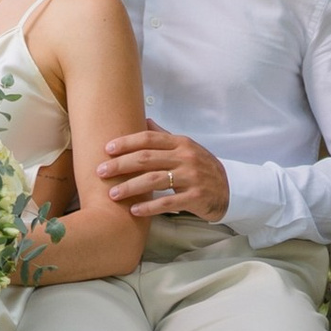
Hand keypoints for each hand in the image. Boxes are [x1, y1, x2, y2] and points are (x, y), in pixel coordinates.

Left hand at [98, 124, 229, 218]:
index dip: (127, 142)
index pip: (149, 138)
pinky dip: (149, 207)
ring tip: (112, 194)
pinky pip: (167, 202)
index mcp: (181, 143)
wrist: (230, 190)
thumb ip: (164, 136)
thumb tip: (143, 120)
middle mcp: (185, 157)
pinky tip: (134, 210)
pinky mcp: (195, 198)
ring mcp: (191, 177)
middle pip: (146, 158)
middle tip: (101, 172)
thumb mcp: (185, 147)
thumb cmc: (201, 167)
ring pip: (154, 180)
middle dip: (120, 164)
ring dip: (130, 187)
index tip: (107, 149)